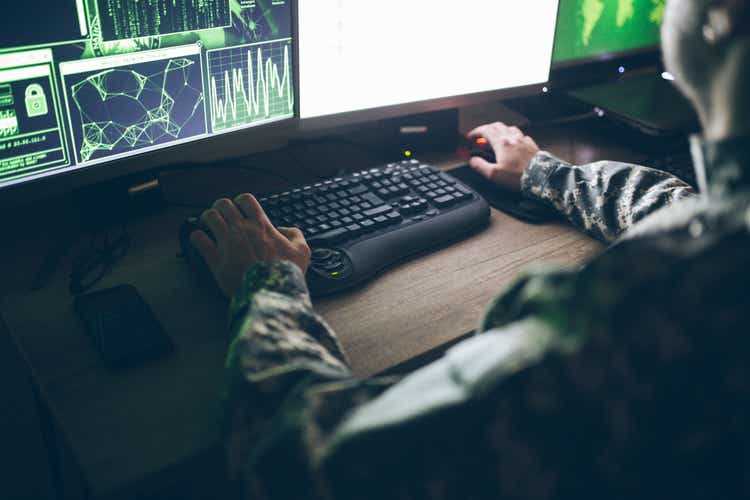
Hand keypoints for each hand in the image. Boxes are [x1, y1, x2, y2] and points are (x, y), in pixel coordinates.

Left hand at [189, 194, 311, 297]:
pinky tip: (200, 241)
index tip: (240, 210)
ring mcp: (227, 243)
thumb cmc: (286, 273)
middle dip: (220, 208)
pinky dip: (197, 237)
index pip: (245, 199)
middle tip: (222, 217)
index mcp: (261, 226)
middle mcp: (242, 230)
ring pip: (209, 216)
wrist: (272, 293)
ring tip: (208, 226)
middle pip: (223, 204)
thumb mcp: (302, 251)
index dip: (240, 202)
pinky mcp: (216, 259)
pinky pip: (198, 239)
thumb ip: (295, 235)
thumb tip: (284, 230)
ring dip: (207, 219)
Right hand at [467, 122, 539, 191]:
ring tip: (496, 137)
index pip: (485, 130)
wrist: (541, 177)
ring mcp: (523, 140)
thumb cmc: (519, 176)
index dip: (476, 132)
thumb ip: (480, 166)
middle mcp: (512, 138)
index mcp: (502, 143)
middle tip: (481, 136)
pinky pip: (521, 135)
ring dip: (500, 130)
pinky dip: (513, 136)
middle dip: (486, 129)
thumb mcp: (494, 174)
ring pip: (509, 128)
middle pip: (496, 126)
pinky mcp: (531, 145)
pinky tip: (513, 143)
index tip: (471, 136)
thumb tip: (472, 161)